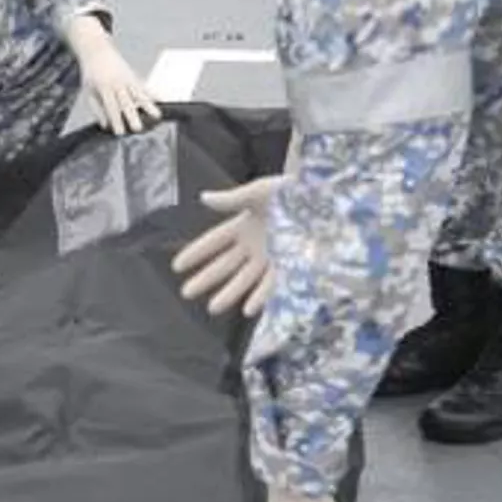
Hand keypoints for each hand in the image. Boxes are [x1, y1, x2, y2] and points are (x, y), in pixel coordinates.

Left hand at [60, 12, 162, 135]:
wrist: (98, 52)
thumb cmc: (92, 74)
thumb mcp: (88, 91)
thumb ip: (96, 108)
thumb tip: (105, 125)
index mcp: (103, 88)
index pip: (110, 107)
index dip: (116, 120)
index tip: (120, 133)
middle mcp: (118, 84)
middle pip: (126, 102)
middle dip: (133, 115)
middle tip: (139, 129)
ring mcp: (128, 79)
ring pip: (139, 94)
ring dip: (148, 106)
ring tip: (157, 116)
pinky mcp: (134, 77)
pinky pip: (145, 86)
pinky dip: (154, 94)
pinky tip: (162, 100)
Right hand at [173, 176, 281, 318]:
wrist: (325, 198)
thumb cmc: (292, 191)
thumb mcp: (260, 191)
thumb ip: (232, 199)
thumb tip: (203, 198)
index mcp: (243, 224)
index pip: (213, 242)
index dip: (196, 253)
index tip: (176, 266)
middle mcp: (253, 244)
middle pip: (224, 264)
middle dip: (205, 279)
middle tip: (186, 293)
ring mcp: (270, 257)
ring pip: (244, 279)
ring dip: (229, 293)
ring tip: (212, 308)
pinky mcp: (289, 266)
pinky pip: (272, 284)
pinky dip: (260, 296)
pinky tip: (248, 310)